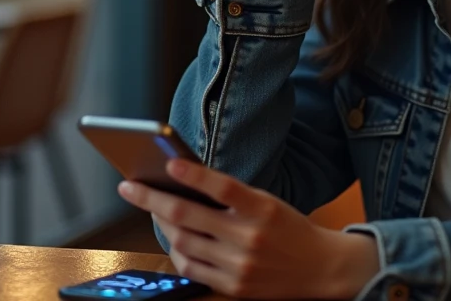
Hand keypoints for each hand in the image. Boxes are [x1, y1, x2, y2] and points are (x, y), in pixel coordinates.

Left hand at [118, 160, 380, 299]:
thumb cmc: (290, 229)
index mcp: (262, 208)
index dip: (194, 175)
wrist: (321, 269)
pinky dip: (176, 251)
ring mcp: (239, 265)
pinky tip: (172, 238)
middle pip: (188, 216)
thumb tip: (186, 182)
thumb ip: (232, 196)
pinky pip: (191, 268)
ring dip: (160, 223)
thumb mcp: (268, 203)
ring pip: (183, 242)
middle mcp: (249, 237)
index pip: (223, 186)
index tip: (169, 163)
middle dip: (151, 199)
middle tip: (129, 187)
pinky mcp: (234, 287)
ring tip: (151, 209)